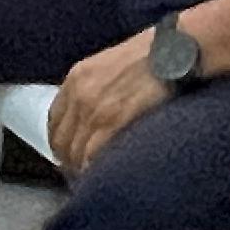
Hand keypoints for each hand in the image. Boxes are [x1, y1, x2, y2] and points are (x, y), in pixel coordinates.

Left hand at [45, 28, 172, 180]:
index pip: (54, 119)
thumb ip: (98, 86)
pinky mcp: (113, 121)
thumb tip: (98, 110)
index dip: (60, 141)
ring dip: (81, 169)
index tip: (68, 152)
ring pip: (75, 152)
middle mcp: (79, 94)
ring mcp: (94, 109)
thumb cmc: (153, 54)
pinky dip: (94, 169)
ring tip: (93, 179)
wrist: (175, 50)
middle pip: (61, 140)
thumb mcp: (112, 64)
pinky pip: (93, 155)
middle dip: (68, 160)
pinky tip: (103, 175)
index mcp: (77, 77)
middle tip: (80, 173)